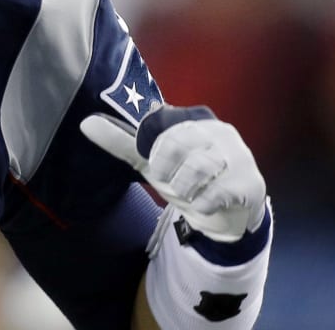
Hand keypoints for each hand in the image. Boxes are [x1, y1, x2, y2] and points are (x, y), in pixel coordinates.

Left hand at [80, 106, 266, 242]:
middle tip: (177, 184)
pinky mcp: (249, 183)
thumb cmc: (186, 179)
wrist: (224, 214)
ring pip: (195, 170)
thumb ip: (121, 141)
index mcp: (196, 121)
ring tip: (193, 193)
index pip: (161, 130)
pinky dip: (201, 205)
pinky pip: (213, 194)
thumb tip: (85, 122)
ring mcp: (239, 156)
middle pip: (175, 146)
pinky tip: (207, 203)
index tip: (163, 169)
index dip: (156, 157)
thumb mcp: (150, 161)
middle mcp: (220, 132)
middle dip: (169, 175)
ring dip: (185, 191)